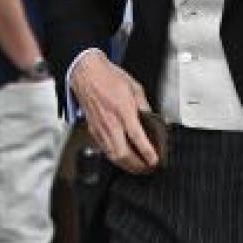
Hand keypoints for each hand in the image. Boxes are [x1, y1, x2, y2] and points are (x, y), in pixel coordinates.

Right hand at [70, 50, 159, 173]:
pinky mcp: (93, 130)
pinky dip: (115, 158)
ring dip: (126, 165)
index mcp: (123, 110)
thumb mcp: (135, 88)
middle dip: (137, 166)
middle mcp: (110, 122)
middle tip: (148, 168)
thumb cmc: (109, 78)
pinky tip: (123, 158)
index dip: (147, 152)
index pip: (137, 137)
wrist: (87, 74)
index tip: (155, 160)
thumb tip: (153, 121)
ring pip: (112, 155)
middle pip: (123, 153)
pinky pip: (105, 150)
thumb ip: (145, 107)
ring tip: (138, 167)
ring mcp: (100, 128)